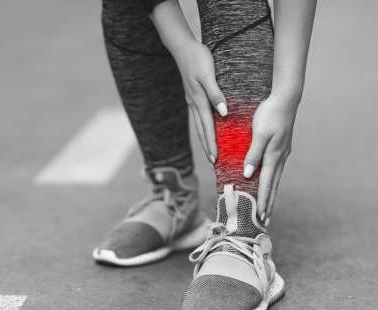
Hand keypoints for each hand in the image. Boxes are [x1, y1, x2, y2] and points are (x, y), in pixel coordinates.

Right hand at [171, 41, 226, 162]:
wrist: (183, 48)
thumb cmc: (198, 59)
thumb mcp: (208, 75)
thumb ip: (215, 94)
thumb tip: (224, 113)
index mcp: (199, 101)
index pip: (207, 128)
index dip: (211, 144)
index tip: (215, 158)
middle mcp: (194, 105)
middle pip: (201, 131)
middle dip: (207, 147)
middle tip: (213, 162)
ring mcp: (192, 102)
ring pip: (199, 126)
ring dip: (204, 140)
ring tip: (209, 152)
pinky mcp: (193, 97)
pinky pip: (199, 118)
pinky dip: (203, 128)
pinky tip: (207, 130)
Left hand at [244, 94, 299, 224]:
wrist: (285, 99)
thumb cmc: (270, 114)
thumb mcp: (260, 133)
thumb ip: (254, 154)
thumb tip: (248, 175)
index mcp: (273, 156)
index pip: (266, 184)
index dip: (262, 201)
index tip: (260, 216)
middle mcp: (279, 158)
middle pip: (272, 186)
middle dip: (268, 204)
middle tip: (265, 221)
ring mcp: (281, 154)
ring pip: (274, 180)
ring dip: (270, 195)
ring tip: (266, 208)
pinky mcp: (280, 149)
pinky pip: (274, 171)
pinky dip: (270, 183)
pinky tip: (267, 185)